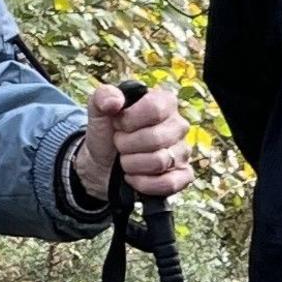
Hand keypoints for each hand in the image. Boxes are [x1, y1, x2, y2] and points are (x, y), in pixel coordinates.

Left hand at [79, 82, 193, 202]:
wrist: (103, 164)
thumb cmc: (107, 133)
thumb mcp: (98, 110)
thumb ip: (102, 97)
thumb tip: (114, 102)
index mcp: (164, 102)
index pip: (155, 108)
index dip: (129, 120)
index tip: (118, 124)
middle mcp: (179, 125)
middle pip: (156, 138)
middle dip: (127, 145)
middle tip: (119, 144)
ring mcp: (183, 152)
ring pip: (159, 162)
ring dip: (132, 164)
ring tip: (125, 160)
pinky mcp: (183, 176)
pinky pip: (169, 183)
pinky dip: (144, 183)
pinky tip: (133, 177)